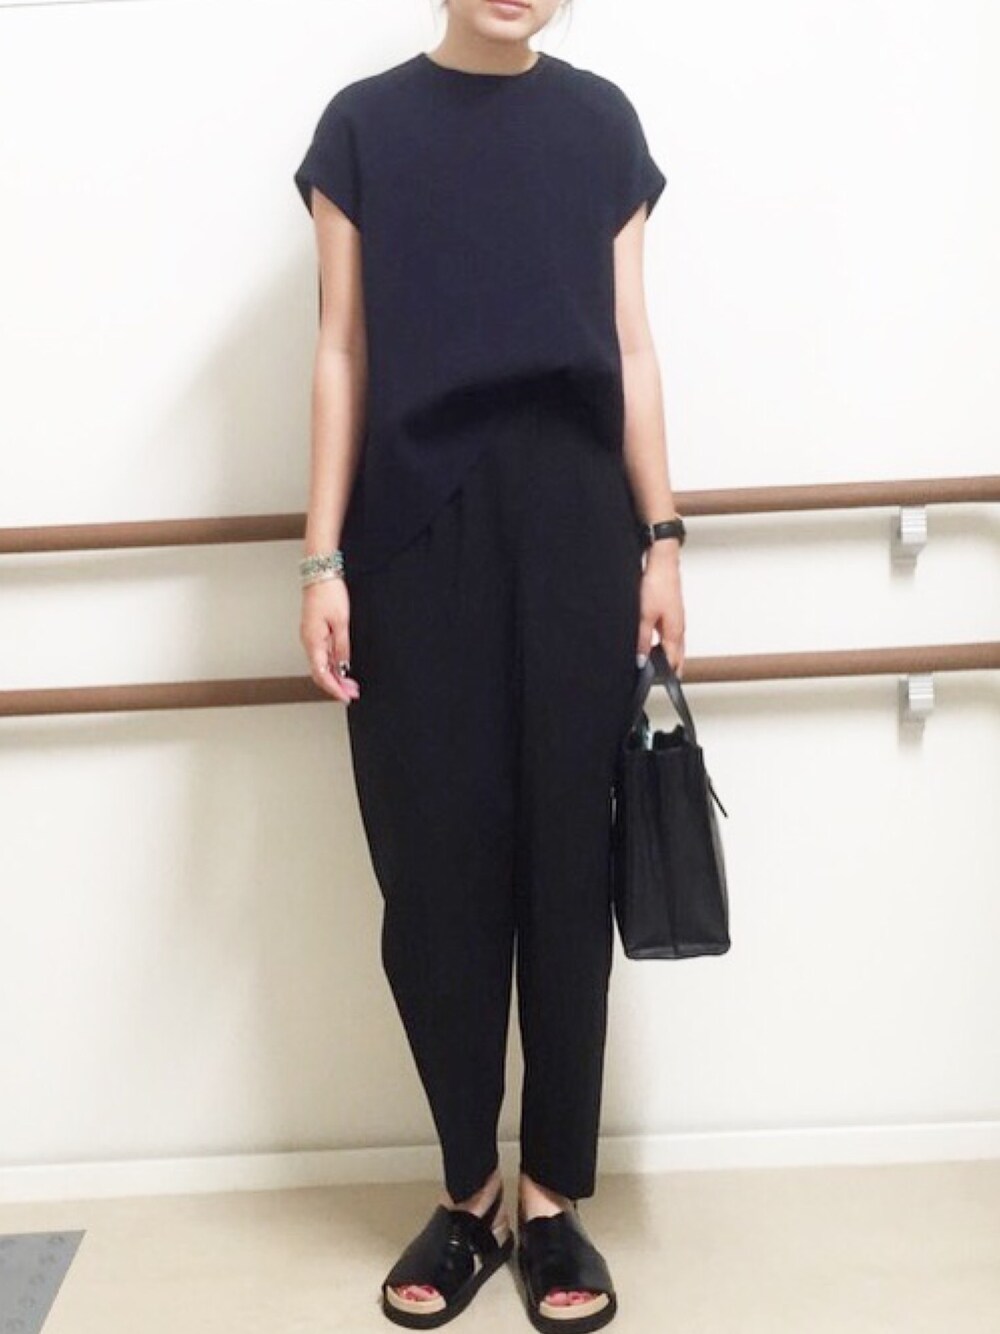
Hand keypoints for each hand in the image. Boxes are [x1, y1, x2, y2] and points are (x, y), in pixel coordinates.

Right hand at [300, 577, 360, 703]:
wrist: (320, 572)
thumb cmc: (329, 592)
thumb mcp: (342, 621)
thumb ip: (343, 646)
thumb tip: (344, 665)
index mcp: (313, 641)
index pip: (322, 674)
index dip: (335, 689)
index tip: (347, 697)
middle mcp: (308, 641)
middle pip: (320, 672)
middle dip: (337, 686)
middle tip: (353, 693)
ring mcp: (310, 636)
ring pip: (321, 664)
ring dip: (335, 676)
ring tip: (351, 683)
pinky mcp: (314, 631)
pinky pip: (321, 654)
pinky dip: (332, 664)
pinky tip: (342, 667)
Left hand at [638, 543, 685, 677]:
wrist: (663, 563)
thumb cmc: (658, 585)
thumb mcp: (644, 616)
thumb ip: (642, 640)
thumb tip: (641, 660)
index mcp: (675, 632)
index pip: (673, 662)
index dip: (666, 675)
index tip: (658, 683)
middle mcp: (679, 628)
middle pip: (678, 656)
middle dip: (671, 668)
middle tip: (662, 680)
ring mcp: (677, 620)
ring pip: (676, 645)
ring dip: (669, 656)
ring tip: (658, 665)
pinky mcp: (673, 612)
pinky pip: (672, 634)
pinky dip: (666, 643)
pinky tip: (656, 643)